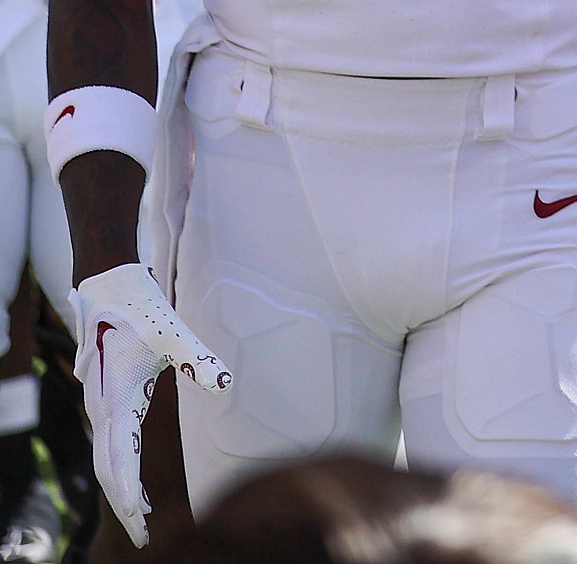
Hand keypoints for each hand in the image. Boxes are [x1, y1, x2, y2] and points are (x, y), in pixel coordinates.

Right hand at [71, 263, 230, 546]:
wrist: (107, 286)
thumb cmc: (138, 306)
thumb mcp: (169, 328)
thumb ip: (196, 358)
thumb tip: (225, 383)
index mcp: (115, 397)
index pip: (119, 459)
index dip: (129, 495)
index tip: (142, 523)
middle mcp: (103, 407)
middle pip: (110, 469)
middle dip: (125, 506)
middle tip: (146, 541)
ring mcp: (102, 405)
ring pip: (108, 460)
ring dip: (123, 492)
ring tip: (144, 521)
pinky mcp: (108, 400)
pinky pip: (112, 446)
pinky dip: (121, 472)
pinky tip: (137, 486)